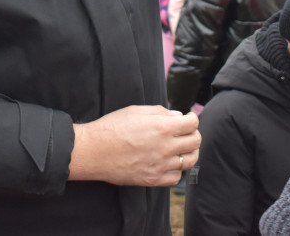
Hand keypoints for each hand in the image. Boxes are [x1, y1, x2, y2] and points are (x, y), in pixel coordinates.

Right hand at [69, 106, 199, 186]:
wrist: (94, 151)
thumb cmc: (112, 127)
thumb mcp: (136, 110)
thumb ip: (160, 111)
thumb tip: (178, 115)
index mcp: (162, 127)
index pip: (192, 123)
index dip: (192, 118)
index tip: (187, 118)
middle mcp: (165, 147)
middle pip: (195, 141)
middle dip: (193, 133)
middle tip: (185, 132)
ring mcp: (160, 165)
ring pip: (190, 160)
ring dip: (189, 152)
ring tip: (182, 148)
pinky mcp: (153, 180)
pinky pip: (176, 178)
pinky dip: (176, 170)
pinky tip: (169, 163)